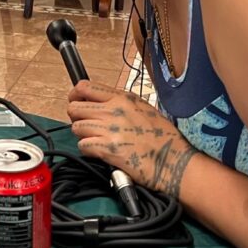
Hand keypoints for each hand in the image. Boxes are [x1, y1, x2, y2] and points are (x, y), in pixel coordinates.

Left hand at [68, 81, 197, 199]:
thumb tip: (102, 103)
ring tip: (94, 139)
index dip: (75, 94)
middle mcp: (113, 110)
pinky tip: (98, 151)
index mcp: (122, 98)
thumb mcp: (144, 108)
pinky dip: (87, 149)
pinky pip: (83, 145)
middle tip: (84, 123)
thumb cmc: (164, 137)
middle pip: (74, 107)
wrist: (173, 161)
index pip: (85, 87)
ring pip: (76, 127)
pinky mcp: (107, 149)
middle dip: (76, 116)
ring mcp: (109, 129)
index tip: (75, 100)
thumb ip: (121, 103)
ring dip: (82, 135)